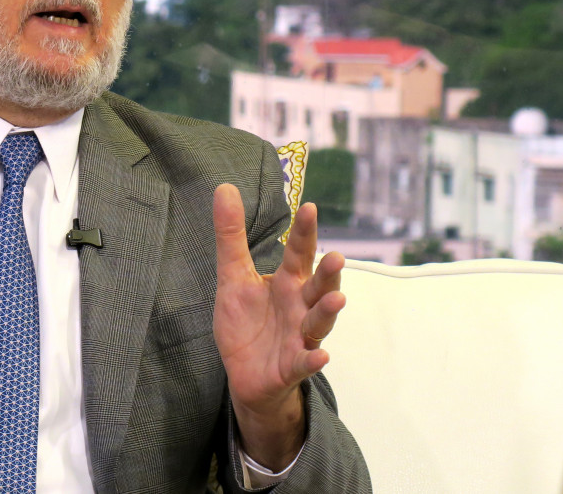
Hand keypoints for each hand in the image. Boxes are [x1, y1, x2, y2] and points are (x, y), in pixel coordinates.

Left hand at [211, 183, 345, 469]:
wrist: (245, 374)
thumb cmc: (247, 322)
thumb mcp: (233, 276)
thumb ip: (231, 236)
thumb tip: (224, 188)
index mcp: (288, 282)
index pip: (298, 253)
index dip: (304, 232)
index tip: (309, 208)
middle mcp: (300, 307)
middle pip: (318, 287)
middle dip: (328, 273)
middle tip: (335, 256)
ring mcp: (300, 337)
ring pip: (318, 323)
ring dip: (327, 311)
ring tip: (338, 298)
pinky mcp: (292, 366)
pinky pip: (305, 362)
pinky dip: (313, 359)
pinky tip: (321, 356)